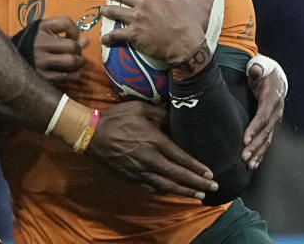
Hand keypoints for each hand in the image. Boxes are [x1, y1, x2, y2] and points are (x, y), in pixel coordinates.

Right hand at [33, 16, 87, 85]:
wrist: (9, 61)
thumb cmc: (32, 44)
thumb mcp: (43, 31)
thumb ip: (64, 32)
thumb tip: (86, 41)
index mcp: (40, 28)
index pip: (66, 23)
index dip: (75, 30)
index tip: (72, 36)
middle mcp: (40, 44)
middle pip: (72, 45)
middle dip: (79, 49)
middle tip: (75, 52)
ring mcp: (41, 61)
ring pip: (72, 61)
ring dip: (79, 62)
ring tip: (75, 61)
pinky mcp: (43, 77)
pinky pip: (68, 76)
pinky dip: (75, 74)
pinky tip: (70, 72)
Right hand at [89, 101, 217, 199]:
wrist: (90, 134)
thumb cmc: (115, 118)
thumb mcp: (138, 108)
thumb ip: (159, 112)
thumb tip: (175, 113)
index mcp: (154, 141)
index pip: (181, 157)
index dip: (197, 167)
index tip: (210, 173)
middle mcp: (150, 159)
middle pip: (178, 174)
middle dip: (197, 182)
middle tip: (213, 187)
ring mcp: (140, 170)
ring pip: (167, 185)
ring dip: (185, 191)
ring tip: (199, 195)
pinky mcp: (131, 177)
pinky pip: (152, 188)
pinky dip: (165, 191)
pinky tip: (173, 192)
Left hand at [101, 0, 217, 63]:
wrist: (187, 47)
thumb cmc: (194, 25)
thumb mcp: (204, 3)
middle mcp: (145, 2)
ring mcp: (137, 18)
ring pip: (114, 11)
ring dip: (107, 10)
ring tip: (103, 10)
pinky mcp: (134, 33)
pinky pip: (116, 35)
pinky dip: (108, 37)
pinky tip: (104, 39)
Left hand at [242, 63, 285, 168]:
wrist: (274, 78)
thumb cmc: (262, 73)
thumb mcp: (260, 68)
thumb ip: (256, 69)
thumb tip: (256, 69)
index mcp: (272, 99)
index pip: (262, 116)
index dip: (254, 128)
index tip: (245, 139)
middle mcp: (275, 113)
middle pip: (265, 132)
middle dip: (254, 145)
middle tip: (244, 156)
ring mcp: (274, 120)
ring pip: (266, 140)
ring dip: (257, 153)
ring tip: (248, 164)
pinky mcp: (270, 126)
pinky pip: (266, 141)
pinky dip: (260, 153)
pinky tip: (254, 163)